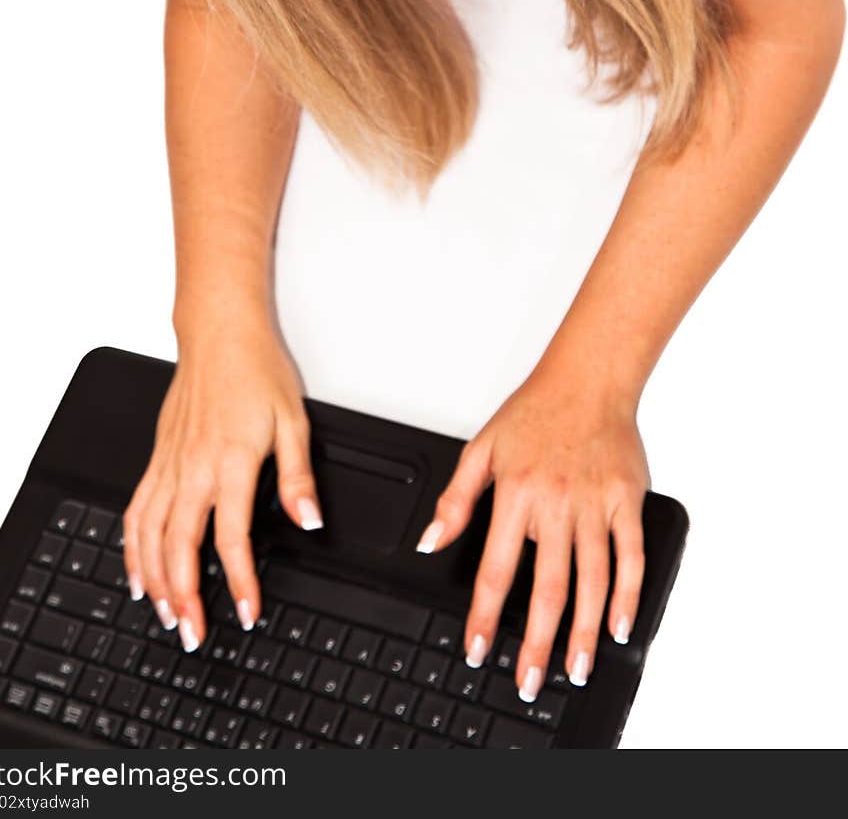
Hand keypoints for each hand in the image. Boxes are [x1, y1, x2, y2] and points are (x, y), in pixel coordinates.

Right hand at [121, 312, 322, 651]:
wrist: (219, 333)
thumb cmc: (257, 370)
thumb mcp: (294, 420)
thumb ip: (298, 477)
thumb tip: (308, 519)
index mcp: (231, 461)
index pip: (232, 536)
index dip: (239, 581)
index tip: (246, 612)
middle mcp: (193, 467)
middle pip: (179, 545)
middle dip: (184, 596)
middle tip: (192, 633)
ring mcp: (169, 463)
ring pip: (149, 534)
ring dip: (154, 579)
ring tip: (165, 614)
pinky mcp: (157, 457)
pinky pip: (136, 510)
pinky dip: (132, 546)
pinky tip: (137, 571)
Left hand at [414, 365, 649, 695]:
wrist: (589, 379)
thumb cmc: (535, 412)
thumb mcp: (481, 449)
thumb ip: (455, 500)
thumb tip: (430, 542)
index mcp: (516, 493)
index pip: (496, 568)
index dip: (485, 616)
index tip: (478, 650)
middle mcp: (556, 502)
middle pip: (547, 587)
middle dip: (538, 643)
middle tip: (531, 681)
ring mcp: (596, 504)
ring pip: (591, 580)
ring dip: (583, 631)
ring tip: (575, 668)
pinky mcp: (628, 501)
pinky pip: (630, 557)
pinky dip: (628, 595)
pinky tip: (618, 626)